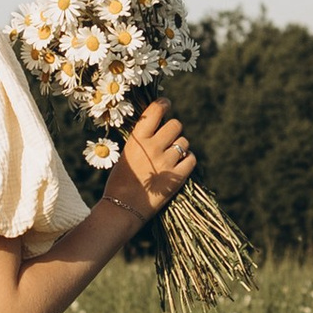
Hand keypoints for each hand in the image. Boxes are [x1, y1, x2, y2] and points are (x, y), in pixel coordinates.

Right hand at [112, 101, 196, 223]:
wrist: (123, 208)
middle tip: (168, 139)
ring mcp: (166, 162)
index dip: (163, 104)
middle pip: (175, 125)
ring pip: (184, 142)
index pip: (154, 112)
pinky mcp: (177, 177)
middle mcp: (152, 147)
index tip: (166, 104)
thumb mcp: (126, 153)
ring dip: (180, 147)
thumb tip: (158, 124)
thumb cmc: (121, 180)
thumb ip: (142, 138)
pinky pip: (191, 159)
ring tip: (170, 156)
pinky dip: (187, 160)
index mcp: (137, 139)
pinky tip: (179, 165)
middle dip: (174, 130)